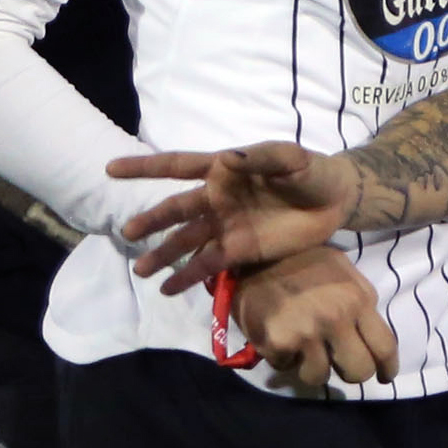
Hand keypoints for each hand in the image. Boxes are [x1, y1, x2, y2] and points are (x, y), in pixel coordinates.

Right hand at [109, 141, 360, 292]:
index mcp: (223, 170)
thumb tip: (228, 157)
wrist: (336, 201)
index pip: (178, 165)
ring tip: (142, 270)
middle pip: (176, 209)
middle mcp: (216, 199)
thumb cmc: (311, 172)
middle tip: (128, 232)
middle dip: (152, 219)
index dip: (145, 167)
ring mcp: (224, 226)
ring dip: (163, 254)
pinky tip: (167, 290)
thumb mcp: (292, 159)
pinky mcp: (238, 251)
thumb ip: (262, 157)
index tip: (110, 170)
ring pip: (185, 240)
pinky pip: (206, 264)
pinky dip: (186, 277)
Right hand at [233, 246, 397, 387]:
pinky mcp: (276, 344)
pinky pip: (287, 368)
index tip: (386, 377)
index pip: (384, 345)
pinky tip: (282, 340)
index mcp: (358, 301)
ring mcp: (305, 334)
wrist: (260, 255)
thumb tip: (369, 334)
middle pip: (359, 372)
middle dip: (353, 375)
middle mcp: (336, 320)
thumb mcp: (346, 273)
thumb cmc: (307, 261)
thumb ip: (360, 302)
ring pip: (320, 378)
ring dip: (314, 369)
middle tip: (343, 367)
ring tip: (307, 351)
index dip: (388, 368)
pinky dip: (286, 359)